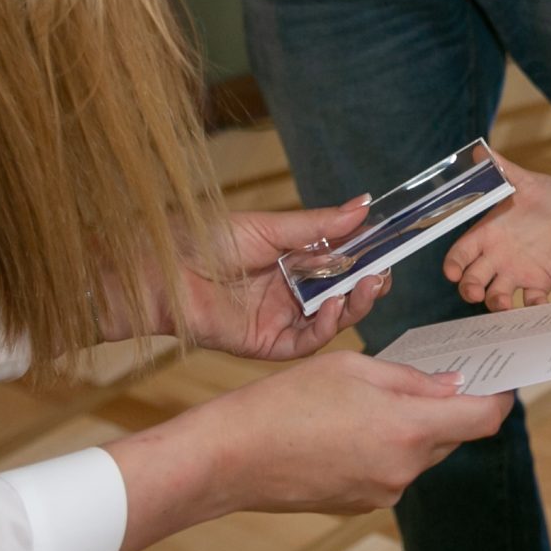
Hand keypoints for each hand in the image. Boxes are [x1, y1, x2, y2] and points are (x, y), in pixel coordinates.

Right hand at [109, 350, 514, 550]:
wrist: (230, 458)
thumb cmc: (285, 402)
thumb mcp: (353, 369)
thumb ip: (411, 380)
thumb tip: (453, 386)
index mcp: (409, 430)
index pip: (484, 419)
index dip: (499, 397)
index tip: (500, 380)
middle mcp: (404, 470)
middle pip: (452, 435)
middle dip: (447, 407)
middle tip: (429, 376)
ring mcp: (382, 493)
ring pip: (419, 454)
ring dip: (411, 427)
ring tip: (369, 400)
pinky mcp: (359, 504)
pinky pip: (391, 471)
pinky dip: (384, 447)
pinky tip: (347, 428)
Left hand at [175, 200, 389, 361]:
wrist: (162, 270)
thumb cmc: (203, 240)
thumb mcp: (270, 227)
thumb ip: (318, 226)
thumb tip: (363, 206)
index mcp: (291, 261)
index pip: (340, 263)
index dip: (366, 258)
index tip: (389, 248)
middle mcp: (290, 292)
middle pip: (341, 294)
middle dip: (367, 285)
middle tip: (383, 272)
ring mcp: (280, 319)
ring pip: (331, 320)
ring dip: (354, 306)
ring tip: (368, 286)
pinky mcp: (267, 344)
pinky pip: (306, 342)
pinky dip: (326, 328)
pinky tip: (335, 309)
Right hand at [443, 156, 550, 309]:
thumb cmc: (548, 195)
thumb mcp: (524, 181)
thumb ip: (502, 169)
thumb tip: (481, 151)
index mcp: (486, 234)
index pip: (460, 253)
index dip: (453, 264)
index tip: (453, 271)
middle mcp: (496, 257)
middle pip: (471, 279)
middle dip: (468, 288)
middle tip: (474, 292)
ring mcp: (516, 271)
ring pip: (495, 295)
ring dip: (495, 302)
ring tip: (504, 304)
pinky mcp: (539, 282)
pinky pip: (531, 300)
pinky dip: (532, 306)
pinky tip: (537, 305)